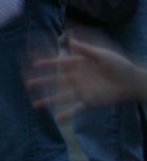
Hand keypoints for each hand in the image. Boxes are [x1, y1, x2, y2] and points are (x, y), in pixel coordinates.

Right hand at [28, 36, 146, 114]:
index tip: (34, 64)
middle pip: (56, 81)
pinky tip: (57, 119)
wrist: (132, 81)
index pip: (59, 64)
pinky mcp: (89, 101)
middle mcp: (77, 78)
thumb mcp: (102, 55)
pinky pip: (76, 109)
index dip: (47, 64)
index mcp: (79, 65)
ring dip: (48, 100)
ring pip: (61, 96)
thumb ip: (86, 50)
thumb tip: (70, 41)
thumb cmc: (119, 65)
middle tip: (27, 83)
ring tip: (35, 105)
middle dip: (42, 82)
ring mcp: (82, 91)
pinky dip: (67, 114)